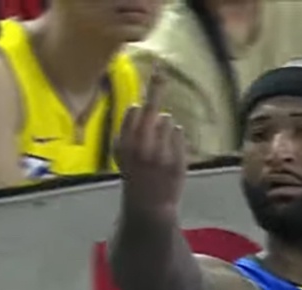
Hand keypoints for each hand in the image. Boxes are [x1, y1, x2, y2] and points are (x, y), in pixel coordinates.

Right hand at [115, 70, 186, 216]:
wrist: (149, 206)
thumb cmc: (135, 178)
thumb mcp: (122, 156)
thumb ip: (129, 132)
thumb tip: (138, 106)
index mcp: (125, 144)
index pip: (134, 111)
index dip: (140, 107)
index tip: (146, 87)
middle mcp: (142, 146)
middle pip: (151, 108)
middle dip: (156, 87)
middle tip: (160, 71)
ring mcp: (161, 152)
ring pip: (168, 121)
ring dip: (166, 129)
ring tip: (160, 149)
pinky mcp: (177, 158)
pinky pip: (179, 134)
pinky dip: (176, 140)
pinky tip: (169, 155)